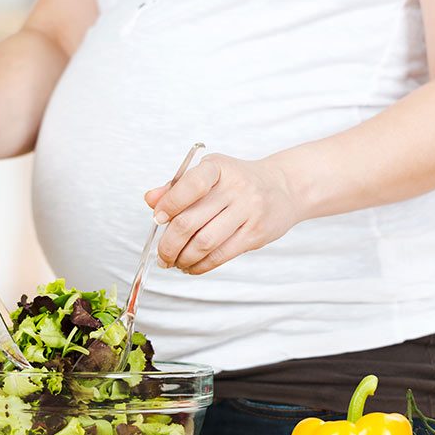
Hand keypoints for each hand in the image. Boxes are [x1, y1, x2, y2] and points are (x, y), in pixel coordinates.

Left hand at [145, 154, 300, 274]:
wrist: (283, 188)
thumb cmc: (237, 181)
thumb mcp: (209, 174)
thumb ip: (178, 187)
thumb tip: (150, 200)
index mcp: (218, 168)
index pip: (189, 186)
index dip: (168, 205)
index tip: (157, 220)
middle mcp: (235, 188)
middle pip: (190, 222)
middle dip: (168, 244)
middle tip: (162, 255)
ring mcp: (248, 211)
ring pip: (204, 243)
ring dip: (183, 258)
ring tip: (174, 262)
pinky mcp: (255, 234)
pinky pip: (221, 255)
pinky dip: (201, 265)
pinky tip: (191, 266)